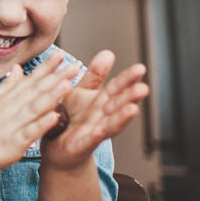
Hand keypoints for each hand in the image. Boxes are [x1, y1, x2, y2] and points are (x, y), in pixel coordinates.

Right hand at [0, 52, 75, 175]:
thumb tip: (18, 68)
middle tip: (75, 65)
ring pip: (34, 108)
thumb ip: (8, 86)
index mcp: (7, 99)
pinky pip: (29, 133)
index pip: (30, 80)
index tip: (61, 54)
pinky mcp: (12, 144)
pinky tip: (55, 117)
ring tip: (68, 84)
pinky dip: (41, 124)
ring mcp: (11, 125)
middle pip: (37, 90)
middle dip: (57, 77)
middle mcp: (10, 109)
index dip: (46, 67)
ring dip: (52, 96)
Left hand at [42, 50, 148, 169]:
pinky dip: (96, 135)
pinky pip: (90, 140)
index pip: (116, 88)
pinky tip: (101, 130)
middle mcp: (101, 116)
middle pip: (118, 105)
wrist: (57, 147)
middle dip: (130, 97)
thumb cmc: (70, 118)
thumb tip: (108, 53)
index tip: (140, 68)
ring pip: (110, 124)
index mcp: (100, 101)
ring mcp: (94, 131)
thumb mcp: (81, 92)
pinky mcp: (82, 145)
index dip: (128, 79)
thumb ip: (95, 75)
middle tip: (143, 88)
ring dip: (121, 117)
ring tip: (132, 109)